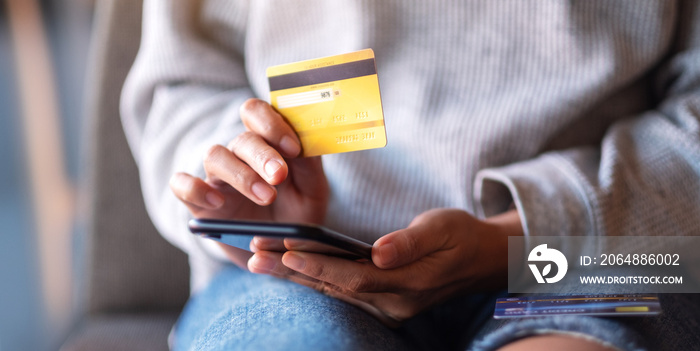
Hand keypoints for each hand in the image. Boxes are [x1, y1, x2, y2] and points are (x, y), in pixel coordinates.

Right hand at [169, 98, 328, 266]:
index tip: (294, 147)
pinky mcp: (198, 203)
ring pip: (214, 156)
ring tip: (266, 197)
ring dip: (241, 175)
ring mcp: (217, 177)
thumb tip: (304, 143)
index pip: (257, 113)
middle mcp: (239, 155)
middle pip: (242, 138)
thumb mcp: (312, 190)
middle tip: (279, 175)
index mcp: (267, 143)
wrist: (281, 251)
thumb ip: (310, 165)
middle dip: (262, 155)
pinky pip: (181, 184)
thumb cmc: (298, 214)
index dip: (273, 123)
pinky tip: (217, 202)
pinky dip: (195, 188)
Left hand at [248, 208, 522, 324]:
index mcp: (409, 284)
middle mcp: (394, 303)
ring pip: (333, 291)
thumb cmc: (461, 235)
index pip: (354, 276)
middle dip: (292, 272)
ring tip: (258, 261)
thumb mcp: (443, 228)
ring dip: (296, 276)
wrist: (481, 259)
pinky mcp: (383, 302)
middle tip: (253, 257)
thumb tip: (379, 251)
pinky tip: (288, 269)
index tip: (284, 251)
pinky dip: (314, 279)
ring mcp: (388, 307)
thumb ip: (410, 241)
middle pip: (334, 287)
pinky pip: (341, 291)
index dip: (319, 265)